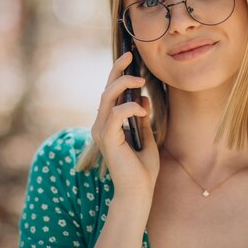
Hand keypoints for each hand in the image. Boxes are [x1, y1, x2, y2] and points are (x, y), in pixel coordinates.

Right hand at [91, 51, 159, 198]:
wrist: (139, 192)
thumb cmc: (142, 170)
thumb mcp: (146, 137)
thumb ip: (141, 119)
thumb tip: (142, 99)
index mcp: (109, 124)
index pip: (111, 93)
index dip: (118, 74)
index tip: (130, 58)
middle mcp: (101, 125)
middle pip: (106, 89)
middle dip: (117, 70)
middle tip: (129, 55)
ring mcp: (102, 131)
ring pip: (107, 97)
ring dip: (124, 84)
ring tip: (141, 81)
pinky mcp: (107, 138)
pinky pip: (115, 114)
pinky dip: (130, 108)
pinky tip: (143, 111)